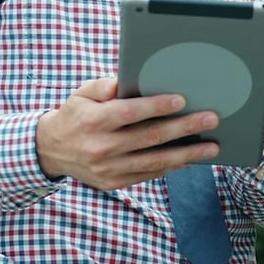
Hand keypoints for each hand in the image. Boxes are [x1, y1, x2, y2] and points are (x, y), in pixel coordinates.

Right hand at [35, 76, 221, 189]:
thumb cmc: (75, 114)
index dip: (156, 106)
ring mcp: (107, 169)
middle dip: (184, 128)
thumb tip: (130, 80)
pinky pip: (148, 174)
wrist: (51, 150)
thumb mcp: (82, 93)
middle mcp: (100, 147)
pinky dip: (171, 166)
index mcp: (93, 120)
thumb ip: (105, 86)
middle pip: (149, 137)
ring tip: (212, 146)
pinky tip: (190, 158)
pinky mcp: (113, 183)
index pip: (130, 112)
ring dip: (187, 154)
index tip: (182, 100)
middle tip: (210, 118)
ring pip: (154, 161)